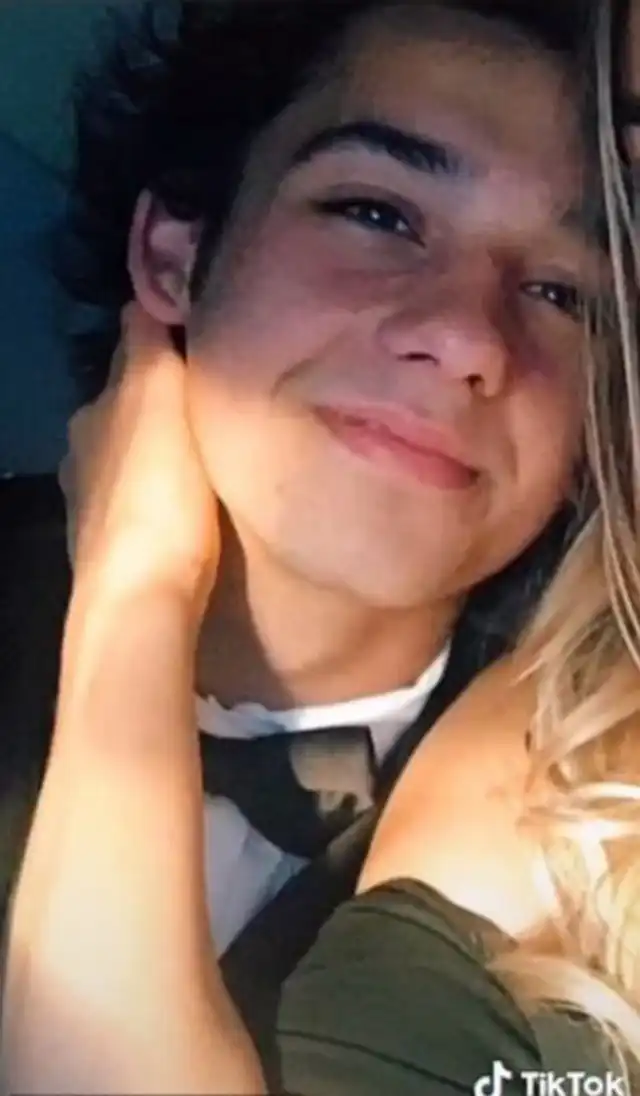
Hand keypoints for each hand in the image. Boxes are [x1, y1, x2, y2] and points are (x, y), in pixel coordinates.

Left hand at [63, 303, 218, 609]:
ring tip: (206, 447)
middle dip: (163, 397)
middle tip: (216, 393)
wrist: (139, 599)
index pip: (129, 353)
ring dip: (161, 448)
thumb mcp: (158, 398)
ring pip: (132, 456)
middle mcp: (83, 451)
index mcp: (94, 410)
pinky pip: (139, 500)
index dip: (164, 339)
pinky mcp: (109, 550)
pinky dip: (158, 490)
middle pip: (129, 407)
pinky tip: (183, 502)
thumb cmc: (158, 493)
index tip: (206, 332)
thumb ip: (149, 344)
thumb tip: (146, 294)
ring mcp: (92, 504)